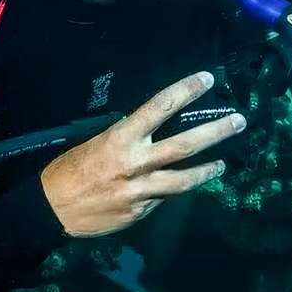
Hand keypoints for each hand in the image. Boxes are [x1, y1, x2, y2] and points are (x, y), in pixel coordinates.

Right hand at [39, 71, 244, 236]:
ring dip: (208, 169)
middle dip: (216, 132)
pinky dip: (175, 190)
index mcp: (122, 138)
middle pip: (185, 145)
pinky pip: (165, 198)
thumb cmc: (71, 169)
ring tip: (224, 163)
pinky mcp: (141, 212)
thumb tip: (156, 131)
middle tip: (239, 121)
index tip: (207, 79)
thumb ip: (129, 137)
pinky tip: (182, 185)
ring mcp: (141, 190)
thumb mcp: (96, 141)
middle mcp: (136, 162)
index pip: (160, 106)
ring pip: (184, 180)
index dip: (186, 90)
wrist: (51, 209)